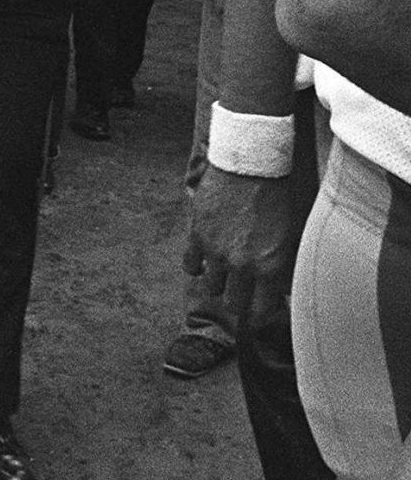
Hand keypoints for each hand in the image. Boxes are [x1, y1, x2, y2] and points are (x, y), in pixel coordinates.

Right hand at [184, 163, 293, 325]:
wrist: (250, 167)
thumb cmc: (276, 198)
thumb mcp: (289, 237)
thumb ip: (282, 266)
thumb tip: (280, 289)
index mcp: (270, 267)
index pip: (261, 311)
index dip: (260, 312)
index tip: (259, 307)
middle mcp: (242, 264)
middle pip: (233, 304)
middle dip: (238, 300)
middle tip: (241, 291)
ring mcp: (217, 251)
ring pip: (211, 287)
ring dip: (218, 281)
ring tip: (223, 270)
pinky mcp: (197, 235)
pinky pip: (190, 266)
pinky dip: (196, 266)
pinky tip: (204, 259)